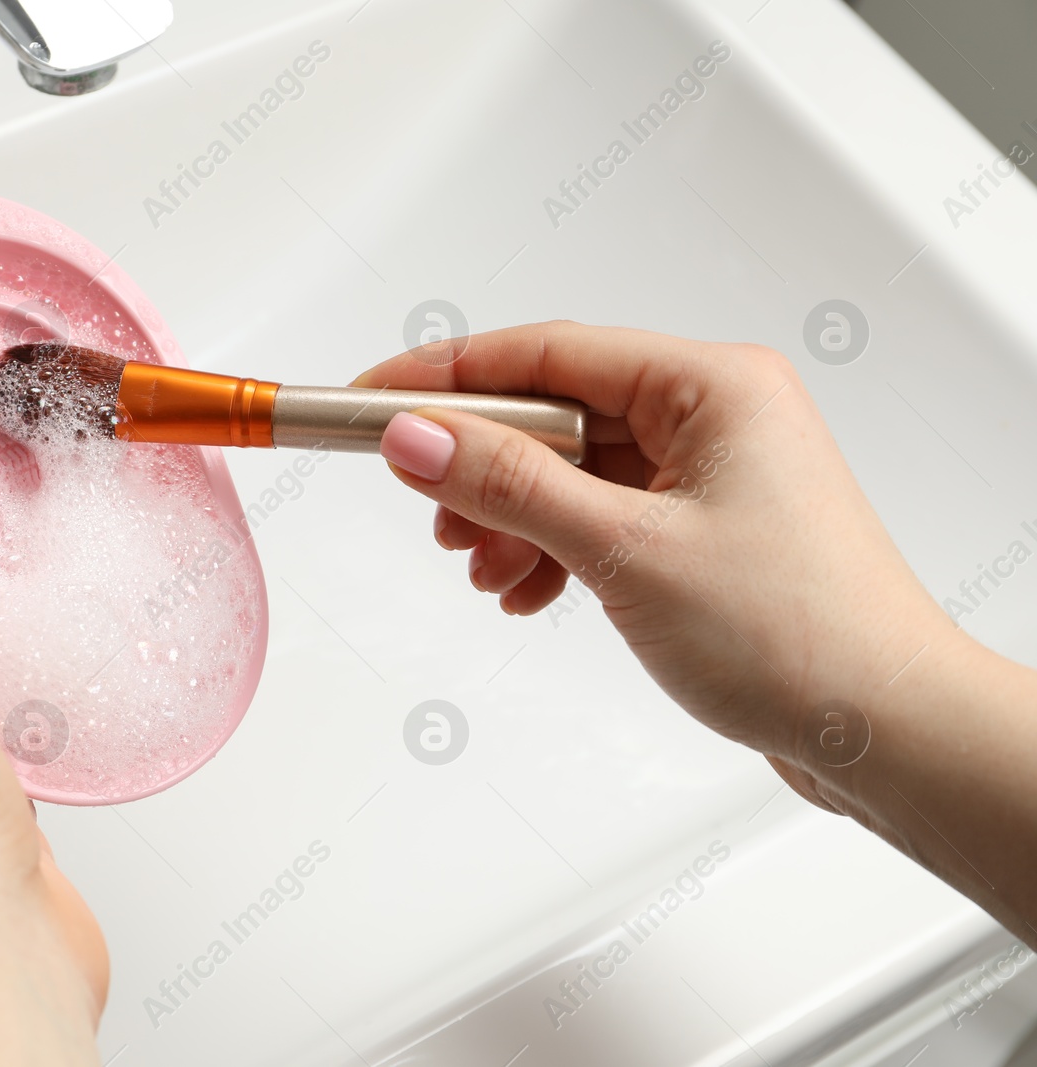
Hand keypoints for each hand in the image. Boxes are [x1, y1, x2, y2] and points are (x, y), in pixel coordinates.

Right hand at [356, 321, 963, 799]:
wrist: (884, 732)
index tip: (372, 398)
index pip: (547, 354)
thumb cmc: (798, 635)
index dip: (448, 376)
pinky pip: (600, 517)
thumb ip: (509, 486)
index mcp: (712, 385)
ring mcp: (711, 476)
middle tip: (428, 507)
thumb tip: (418, 437)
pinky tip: (529, 591)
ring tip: (481, 567)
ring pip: (573, 471)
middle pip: (556, 413)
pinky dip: (553, 550)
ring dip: (514, 518)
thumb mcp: (624, 550)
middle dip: (483, 466)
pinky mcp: (704, 532)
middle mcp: (715, 416)